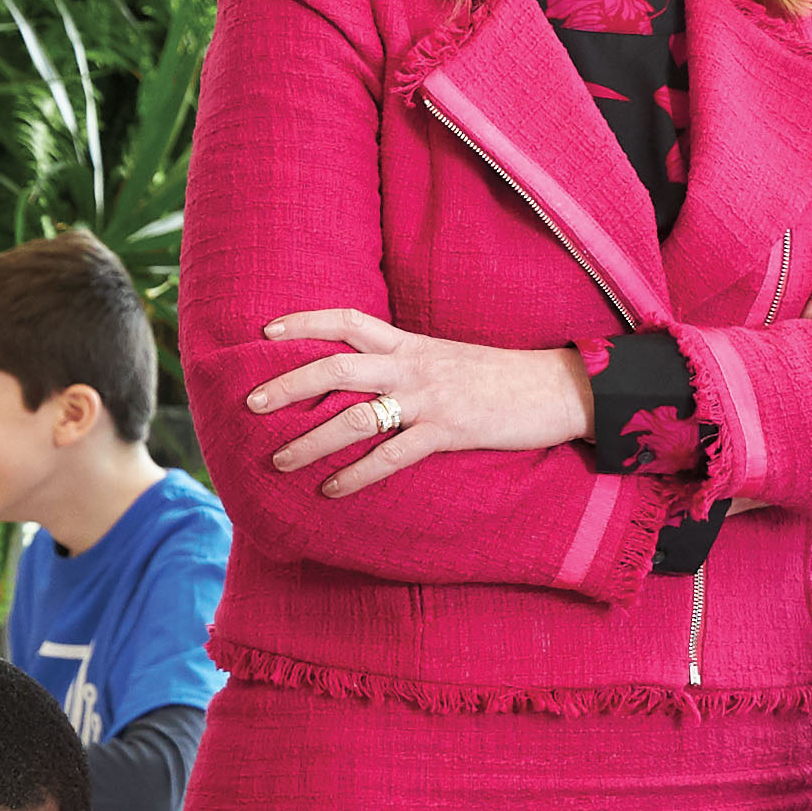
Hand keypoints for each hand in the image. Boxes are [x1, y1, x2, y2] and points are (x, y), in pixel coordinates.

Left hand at [246, 309, 595, 494]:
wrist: (560, 388)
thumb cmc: (503, 378)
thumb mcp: (449, 360)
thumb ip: (408, 365)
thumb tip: (370, 380)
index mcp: (411, 343)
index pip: (348, 320)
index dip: (305, 322)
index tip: (266, 330)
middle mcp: (413, 365)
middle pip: (337, 366)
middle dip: (289, 385)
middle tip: (251, 403)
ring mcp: (429, 399)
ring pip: (356, 415)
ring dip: (311, 440)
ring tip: (278, 461)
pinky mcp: (449, 432)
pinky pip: (392, 456)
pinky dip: (357, 474)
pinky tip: (331, 489)